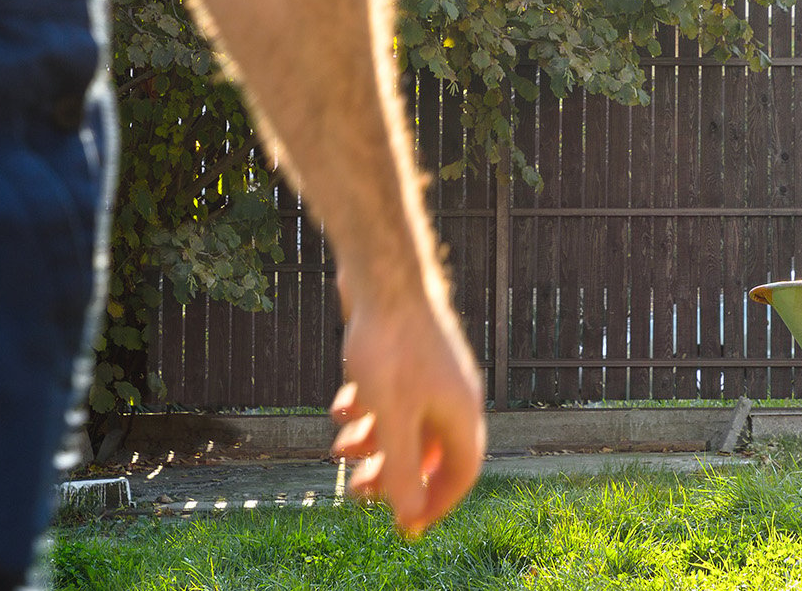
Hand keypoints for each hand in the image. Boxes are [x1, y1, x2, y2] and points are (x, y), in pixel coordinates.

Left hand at [328, 273, 485, 535]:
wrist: (383, 276)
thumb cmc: (391, 346)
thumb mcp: (391, 418)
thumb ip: (401, 469)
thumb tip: (410, 517)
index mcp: (461, 413)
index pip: (462, 473)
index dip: (435, 503)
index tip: (406, 524)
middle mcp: (454, 394)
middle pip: (430, 451)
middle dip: (393, 475)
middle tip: (359, 494)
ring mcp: (432, 372)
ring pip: (407, 423)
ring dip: (374, 443)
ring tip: (339, 450)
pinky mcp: (410, 355)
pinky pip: (393, 396)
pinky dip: (369, 410)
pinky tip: (343, 405)